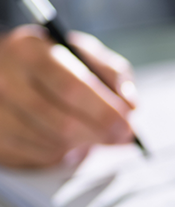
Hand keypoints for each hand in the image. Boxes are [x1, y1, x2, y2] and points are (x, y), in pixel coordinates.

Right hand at [0, 24, 136, 167]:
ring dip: (82, 144)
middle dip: (100, 134)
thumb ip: (113, 74)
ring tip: (94, 134)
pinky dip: (63, 153)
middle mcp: (6, 78)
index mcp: (31, 50)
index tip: (127, 124)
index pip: (72, 87)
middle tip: (122, 138)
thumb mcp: (85, 54)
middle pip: (62, 122)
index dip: (104, 111)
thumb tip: (130, 105)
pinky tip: (69, 140)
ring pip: (52, 143)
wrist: (9, 68)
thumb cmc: (55, 62)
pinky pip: (39, 156)